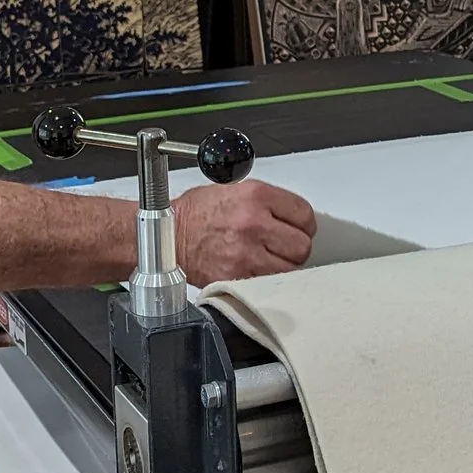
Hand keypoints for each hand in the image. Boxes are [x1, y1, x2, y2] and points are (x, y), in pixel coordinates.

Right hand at [174, 180, 315, 280]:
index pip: (304, 214)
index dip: (304, 224)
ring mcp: (247, 253)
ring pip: (290, 268)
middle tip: (284, 246)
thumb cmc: (195, 214)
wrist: (168, 235)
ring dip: (283, 265)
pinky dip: (267, 279)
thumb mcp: (234, 189)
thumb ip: (267, 201)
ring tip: (269, 258)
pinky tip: (257, 269)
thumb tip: (291, 214)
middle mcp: (254, 223)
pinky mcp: (238, 276)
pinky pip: (269, 283)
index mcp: (256, 196)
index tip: (300, 228)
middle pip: (301, 245)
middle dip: (295, 246)